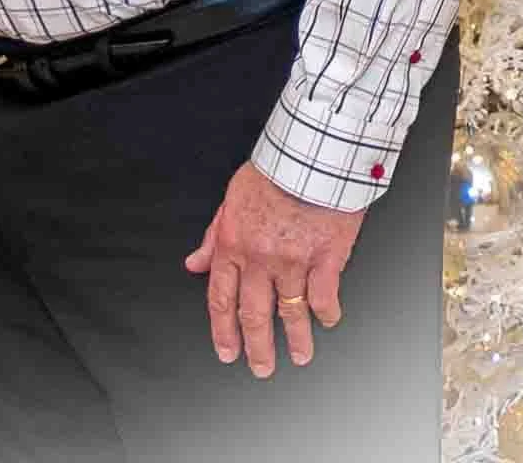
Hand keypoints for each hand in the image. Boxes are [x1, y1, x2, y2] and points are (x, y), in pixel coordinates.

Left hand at [184, 161, 363, 378]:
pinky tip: (327, 321)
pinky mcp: (326, 259)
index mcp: (232, 243)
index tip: (227, 351)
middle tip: (260, 367)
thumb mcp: (231, 200)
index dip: (222, 330)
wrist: (309, 155)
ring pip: (290, 313)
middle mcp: (259, 258)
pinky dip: (327, 314)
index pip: (220, 297)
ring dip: (296, 340)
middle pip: (253, 315)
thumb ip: (213, 236)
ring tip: (301, 356)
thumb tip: (195, 262)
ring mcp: (293, 261)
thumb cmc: (272, 171)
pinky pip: (324, 298)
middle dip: (256, 348)